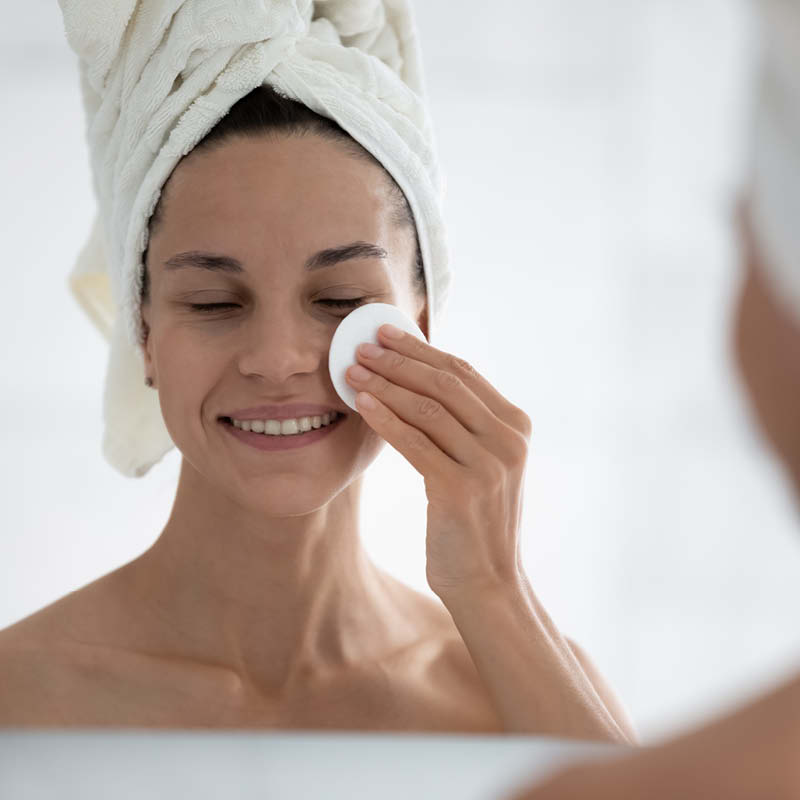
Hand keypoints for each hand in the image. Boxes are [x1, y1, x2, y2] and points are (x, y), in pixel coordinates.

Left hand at [345, 323, 532, 600]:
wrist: (489, 582)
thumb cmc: (475, 521)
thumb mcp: (483, 464)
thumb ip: (465, 425)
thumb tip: (415, 379)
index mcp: (515, 425)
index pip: (463, 372)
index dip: (422, 349)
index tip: (387, 333)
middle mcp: (508, 439)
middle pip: (444, 383)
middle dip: (398, 360)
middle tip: (362, 345)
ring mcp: (488, 464)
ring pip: (427, 408)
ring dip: (385, 384)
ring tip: (352, 370)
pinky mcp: (461, 489)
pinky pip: (414, 443)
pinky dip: (385, 418)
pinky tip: (361, 403)